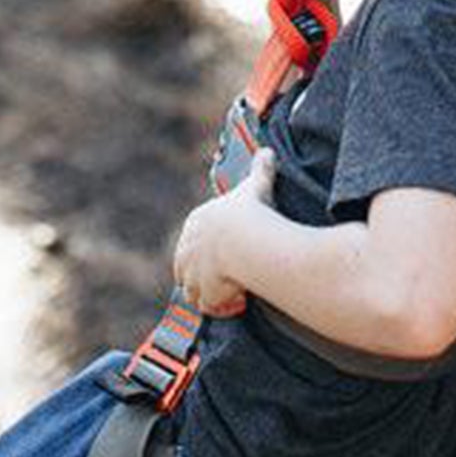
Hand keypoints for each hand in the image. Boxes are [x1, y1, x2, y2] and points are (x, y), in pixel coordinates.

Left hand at [172, 147, 275, 315]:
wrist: (249, 241)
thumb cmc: (252, 212)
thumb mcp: (256, 186)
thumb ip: (261, 170)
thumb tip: (268, 151)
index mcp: (196, 223)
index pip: (191, 242)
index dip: (207, 251)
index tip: (227, 255)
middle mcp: (187, 249)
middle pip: (188, 269)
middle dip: (206, 275)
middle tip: (232, 276)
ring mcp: (192, 274)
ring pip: (196, 290)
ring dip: (212, 292)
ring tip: (236, 290)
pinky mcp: (202, 293)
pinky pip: (209, 306)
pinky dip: (222, 306)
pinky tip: (239, 300)